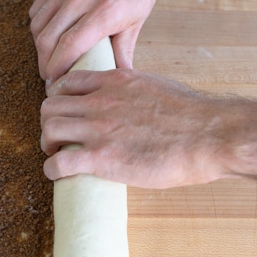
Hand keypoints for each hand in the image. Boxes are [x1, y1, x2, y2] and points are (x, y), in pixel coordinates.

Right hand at [30, 0, 168, 83]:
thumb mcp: (136, 22)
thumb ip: (123, 51)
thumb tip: (118, 76)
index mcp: (105, 11)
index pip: (69, 45)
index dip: (57, 67)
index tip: (55, 81)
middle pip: (47, 38)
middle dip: (45, 62)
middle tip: (49, 75)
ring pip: (38, 24)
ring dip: (39, 46)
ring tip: (48, 57)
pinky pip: (38, 8)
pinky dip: (38, 26)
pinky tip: (47, 35)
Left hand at [39, 68, 256, 187]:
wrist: (210, 136)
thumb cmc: (192, 115)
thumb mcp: (154, 85)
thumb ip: (131, 89)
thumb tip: (127, 98)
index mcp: (113, 82)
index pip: (66, 82)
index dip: (58, 97)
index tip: (62, 110)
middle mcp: (99, 102)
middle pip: (50, 105)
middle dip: (48, 121)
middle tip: (57, 136)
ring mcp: (98, 129)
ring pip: (49, 129)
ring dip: (47, 143)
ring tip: (56, 153)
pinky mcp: (102, 158)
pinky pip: (59, 162)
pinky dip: (52, 169)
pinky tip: (58, 174)